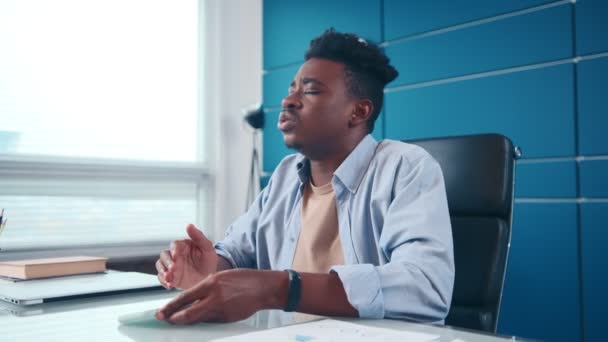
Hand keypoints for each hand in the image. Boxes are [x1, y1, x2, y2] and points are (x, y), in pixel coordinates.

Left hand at [155, 269, 286, 323]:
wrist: (263, 288)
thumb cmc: (243, 279)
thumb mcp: (220, 278)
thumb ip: (205, 289)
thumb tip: (190, 301)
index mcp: (211, 284)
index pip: (184, 298)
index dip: (170, 307)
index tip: (160, 313)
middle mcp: (214, 298)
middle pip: (188, 314)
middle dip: (174, 319)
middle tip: (165, 320)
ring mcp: (222, 310)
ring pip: (199, 320)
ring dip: (188, 321)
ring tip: (180, 320)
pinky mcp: (228, 319)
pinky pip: (211, 321)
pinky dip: (203, 320)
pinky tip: (200, 318)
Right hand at [156, 224, 218, 289]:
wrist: (210, 280)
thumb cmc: (208, 262)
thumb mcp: (207, 248)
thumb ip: (198, 236)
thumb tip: (189, 225)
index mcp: (182, 246)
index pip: (174, 245)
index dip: (174, 250)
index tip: (177, 256)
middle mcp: (175, 256)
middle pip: (164, 255)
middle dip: (167, 263)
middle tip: (173, 270)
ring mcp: (171, 267)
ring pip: (160, 266)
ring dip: (163, 272)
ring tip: (169, 279)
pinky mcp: (170, 278)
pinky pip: (161, 278)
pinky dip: (163, 282)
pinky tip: (170, 285)